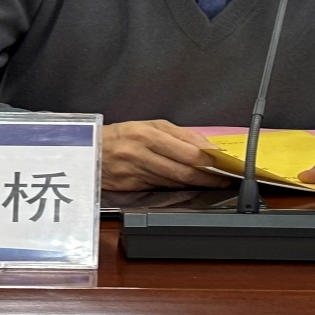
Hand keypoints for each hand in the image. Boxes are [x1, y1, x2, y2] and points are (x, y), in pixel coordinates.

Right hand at [102, 120, 231, 190]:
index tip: (224, 164)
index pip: (186, 152)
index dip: (208, 161)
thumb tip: (206, 147)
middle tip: (224, 179)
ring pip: (174, 183)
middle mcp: (141, 154)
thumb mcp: (150, 125)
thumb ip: (180, 134)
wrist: (89, 150)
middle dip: (208, 177)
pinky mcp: (132, 188)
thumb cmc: (122, 135)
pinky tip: (190, 188)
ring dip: (197, 185)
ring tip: (213, 183)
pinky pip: (162, 189)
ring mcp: (136, 173)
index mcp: (147, 134)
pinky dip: (179, 189)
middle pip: (183, 171)